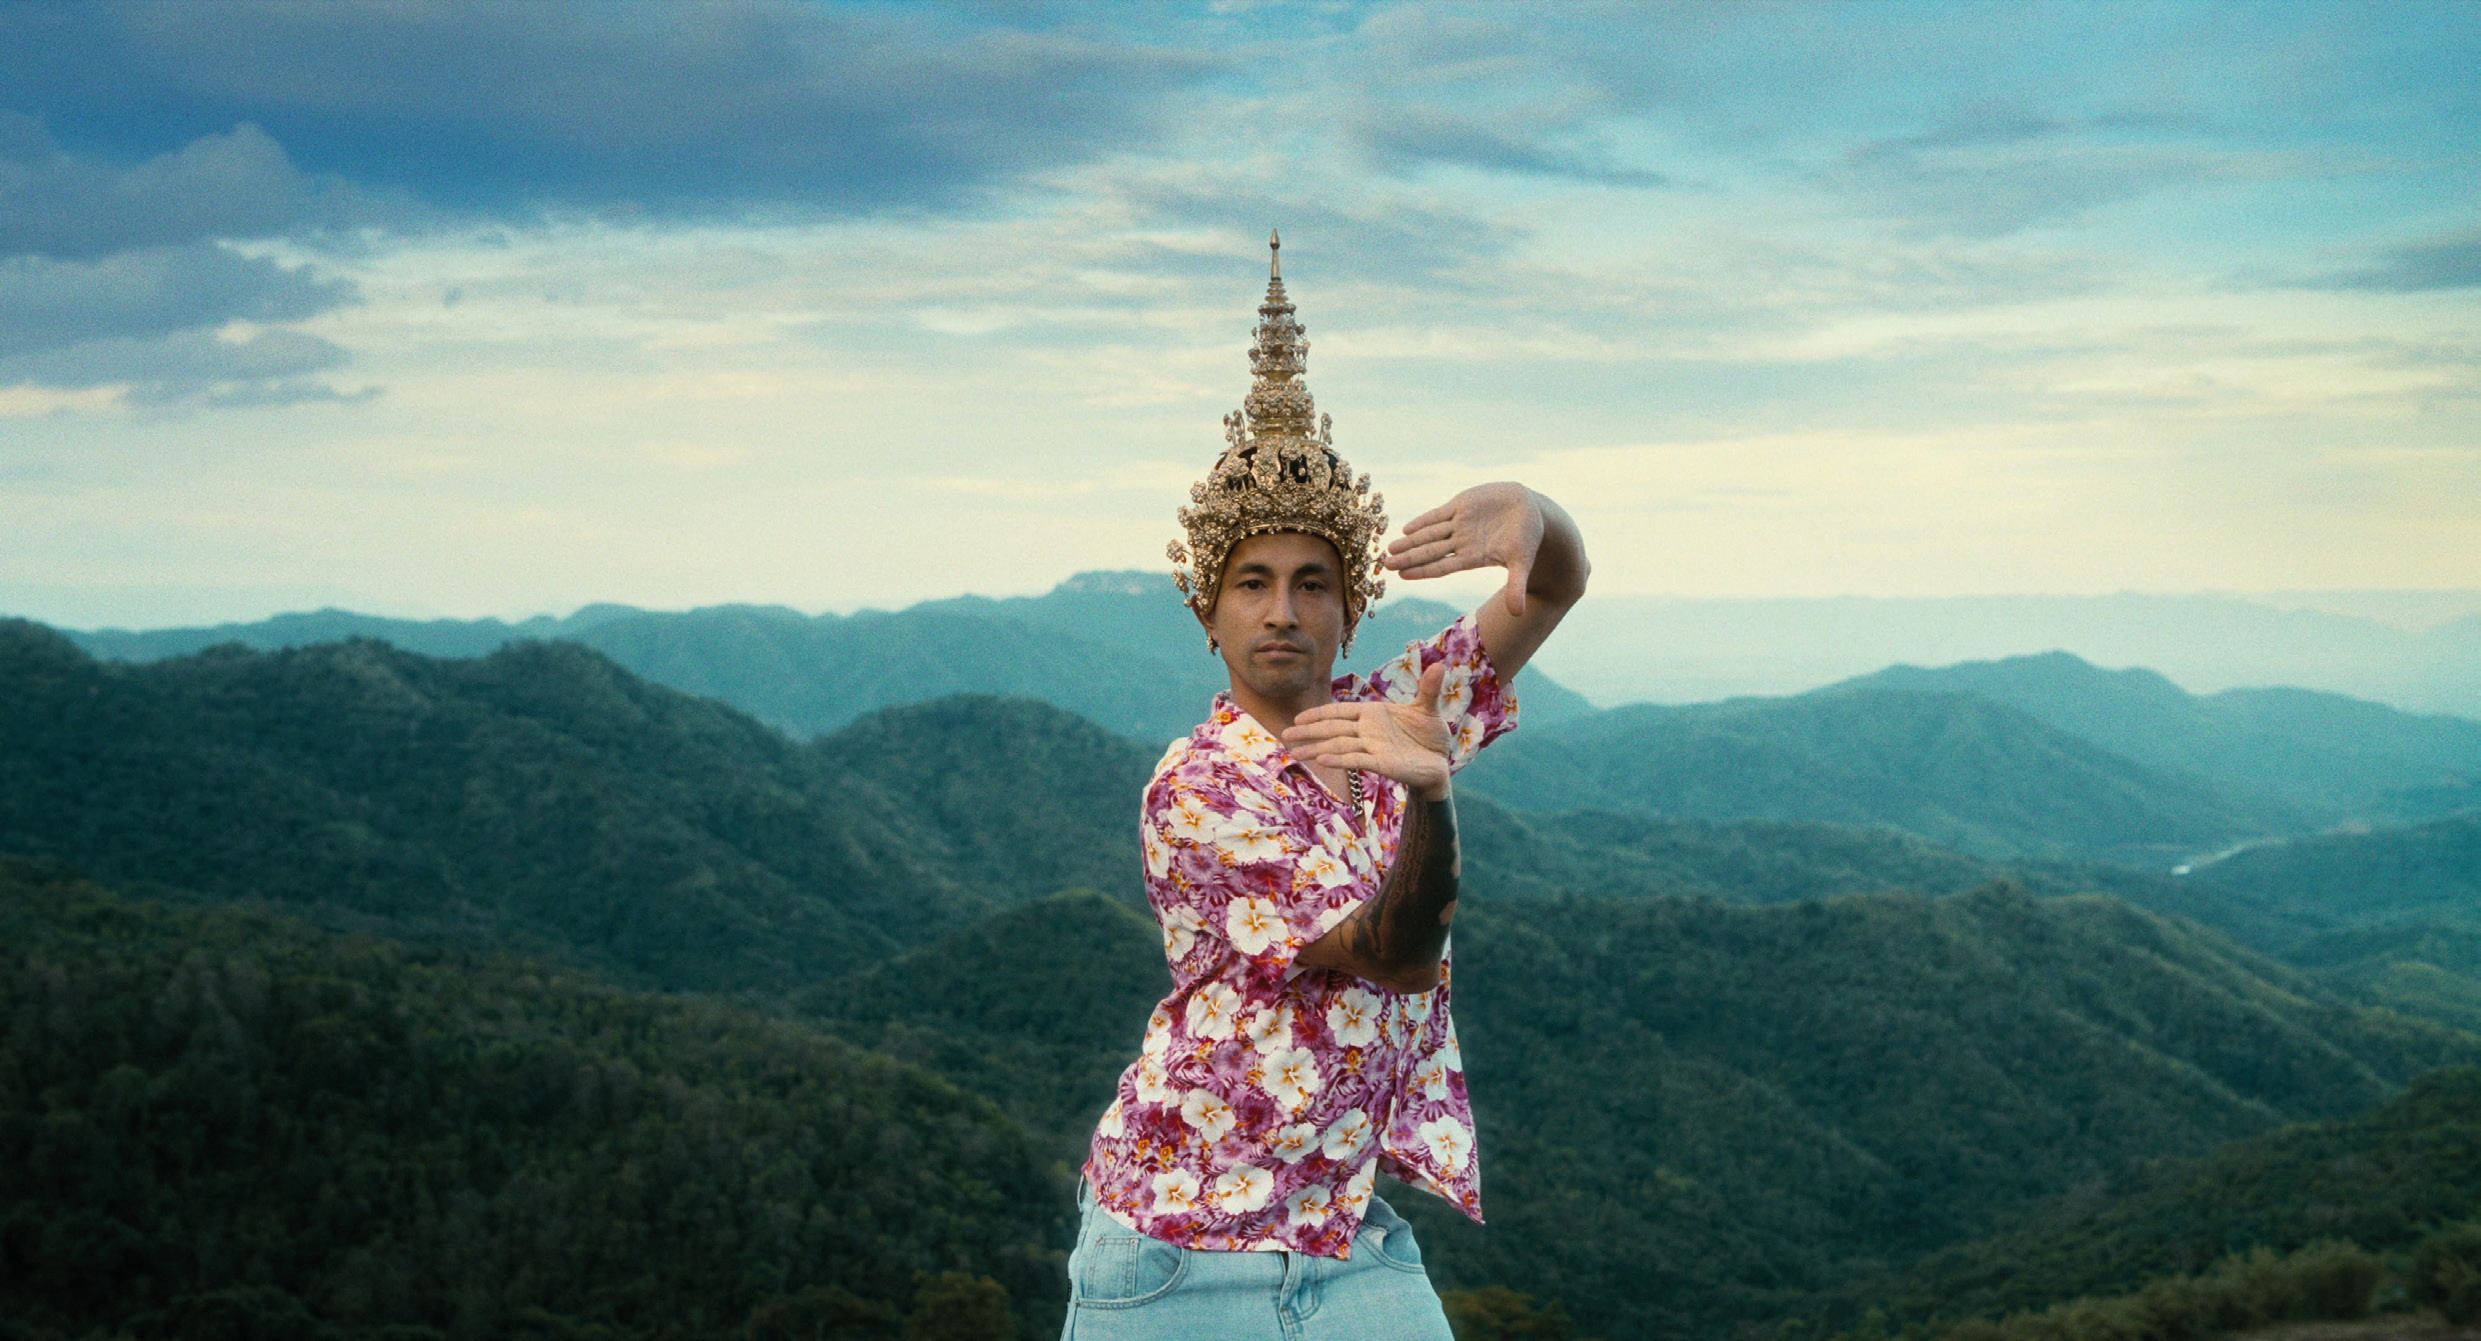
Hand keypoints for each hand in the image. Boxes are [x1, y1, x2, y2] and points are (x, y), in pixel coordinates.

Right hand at [1282, 663, 1452, 801]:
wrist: (1440, 761)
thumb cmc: (1430, 735)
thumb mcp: (1429, 709)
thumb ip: (1428, 689)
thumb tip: (1440, 665)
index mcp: (1373, 714)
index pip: (1341, 711)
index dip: (1320, 713)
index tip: (1299, 718)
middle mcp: (1368, 731)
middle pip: (1333, 728)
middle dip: (1309, 731)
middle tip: (1285, 735)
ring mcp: (1373, 748)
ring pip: (1339, 745)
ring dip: (1316, 748)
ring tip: (1295, 752)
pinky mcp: (1381, 763)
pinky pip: (1356, 759)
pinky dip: (1339, 759)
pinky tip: (1322, 759)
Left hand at [1382, 481, 1545, 616]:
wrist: (1530, 510)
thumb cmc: (1526, 539)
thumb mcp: (1522, 563)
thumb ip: (1516, 586)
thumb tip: (1518, 613)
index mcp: (1472, 557)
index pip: (1441, 567)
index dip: (1421, 570)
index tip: (1402, 576)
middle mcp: (1461, 542)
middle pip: (1429, 552)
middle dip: (1408, 558)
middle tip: (1385, 564)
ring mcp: (1459, 524)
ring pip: (1429, 533)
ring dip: (1409, 541)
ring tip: (1390, 549)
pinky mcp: (1461, 505)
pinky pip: (1438, 514)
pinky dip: (1423, 521)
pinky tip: (1406, 529)